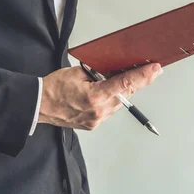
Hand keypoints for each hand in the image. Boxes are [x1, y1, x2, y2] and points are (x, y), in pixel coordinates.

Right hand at [39, 63, 162, 129]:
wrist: (38, 106)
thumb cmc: (53, 88)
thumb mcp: (78, 73)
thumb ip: (99, 73)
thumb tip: (115, 70)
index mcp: (94, 96)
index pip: (125, 84)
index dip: (143, 76)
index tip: (155, 69)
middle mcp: (98, 111)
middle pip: (126, 94)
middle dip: (137, 82)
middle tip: (150, 71)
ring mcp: (97, 120)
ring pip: (119, 102)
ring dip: (123, 91)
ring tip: (122, 80)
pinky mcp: (94, 124)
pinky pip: (110, 109)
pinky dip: (111, 100)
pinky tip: (108, 93)